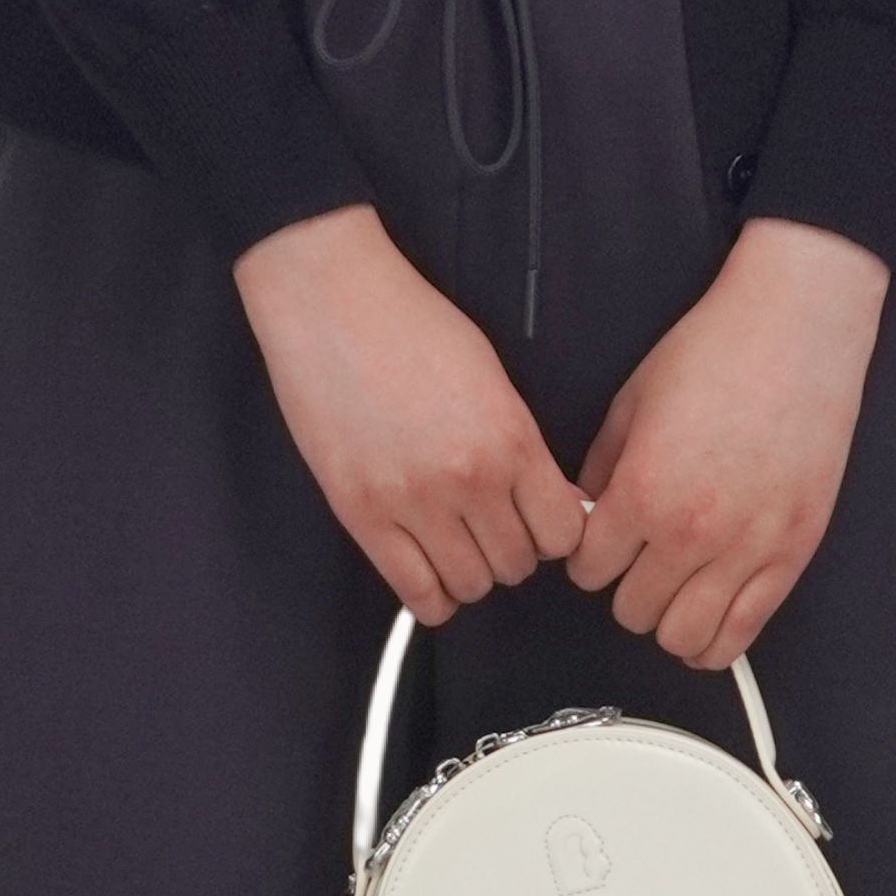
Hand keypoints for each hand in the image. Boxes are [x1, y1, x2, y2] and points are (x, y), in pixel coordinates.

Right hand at [230, 201, 591, 628]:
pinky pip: (415, 592)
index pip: (563, 533)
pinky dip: (432, 595)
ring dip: (472, 572)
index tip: (539, 523)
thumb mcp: (493, 376)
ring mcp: (412, 502)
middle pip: (518, 565)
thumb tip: (545, 501)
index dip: (554, 533)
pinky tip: (429, 569)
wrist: (332, 300)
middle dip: (513, 552)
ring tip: (457, 544)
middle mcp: (469, 479)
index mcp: (511, 439)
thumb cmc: (411, 324)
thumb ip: (521, 444)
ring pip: (471, 586)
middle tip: (493, 528)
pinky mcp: (361, 514)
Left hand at [568, 217, 892, 669]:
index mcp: (642, 491)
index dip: (587, 557)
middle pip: (631, 611)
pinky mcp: (793, 554)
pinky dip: (716, 640)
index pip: (588, 570)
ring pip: (685, 638)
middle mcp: (691, 531)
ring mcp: (748, 548)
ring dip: (668, 619)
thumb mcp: (631, 403)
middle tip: (637, 560)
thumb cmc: (714, 353)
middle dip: (624, 588)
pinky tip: (706, 617)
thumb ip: (602, 471)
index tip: (599, 543)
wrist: (796, 330)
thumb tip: (587, 516)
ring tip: (673, 589)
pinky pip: (744, 633)